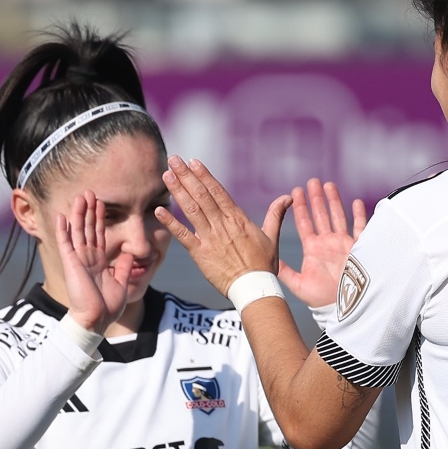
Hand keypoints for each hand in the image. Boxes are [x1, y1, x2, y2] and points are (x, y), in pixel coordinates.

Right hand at [55, 190, 132, 332]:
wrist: (96, 320)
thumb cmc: (107, 306)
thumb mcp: (121, 283)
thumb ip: (124, 267)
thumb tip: (131, 255)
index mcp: (99, 261)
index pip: (100, 234)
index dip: (100, 219)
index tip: (101, 203)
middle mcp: (88, 258)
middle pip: (88, 229)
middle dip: (89, 211)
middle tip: (89, 192)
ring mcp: (78, 260)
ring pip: (77, 232)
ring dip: (78, 214)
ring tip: (79, 197)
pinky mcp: (71, 264)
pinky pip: (66, 244)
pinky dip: (63, 230)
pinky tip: (62, 216)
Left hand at [154, 157, 291, 297]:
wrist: (254, 288)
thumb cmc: (264, 265)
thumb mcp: (272, 237)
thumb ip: (276, 215)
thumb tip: (288, 197)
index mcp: (238, 219)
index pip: (219, 192)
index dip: (205, 175)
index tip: (193, 162)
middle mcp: (223, 225)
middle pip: (202, 195)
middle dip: (187, 176)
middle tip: (174, 159)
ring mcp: (210, 239)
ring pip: (192, 210)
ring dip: (178, 191)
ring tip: (167, 175)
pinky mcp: (200, 254)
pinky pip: (183, 236)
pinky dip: (171, 222)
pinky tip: (159, 210)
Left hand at [278, 179, 366, 307]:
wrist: (341, 308)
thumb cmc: (319, 298)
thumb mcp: (297, 283)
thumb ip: (284, 270)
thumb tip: (267, 258)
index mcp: (313, 248)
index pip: (305, 223)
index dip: (300, 208)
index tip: (295, 192)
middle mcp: (327, 243)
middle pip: (321, 215)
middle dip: (316, 198)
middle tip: (311, 181)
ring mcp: (343, 244)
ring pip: (338, 217)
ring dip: (334, 201)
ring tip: (328, 185)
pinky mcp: (357, 249)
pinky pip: (359, 228)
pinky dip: (358, 215)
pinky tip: (355, 202)